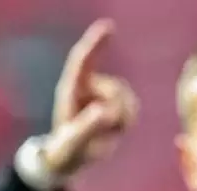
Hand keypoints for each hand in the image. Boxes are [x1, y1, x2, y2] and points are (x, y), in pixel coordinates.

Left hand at [41, 19, 137, 177]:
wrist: (69, 158)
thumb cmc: (65, 149)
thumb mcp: (74, 141)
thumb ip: (88, 126)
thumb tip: (106, 111)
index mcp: (72, 89)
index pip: (84, 61)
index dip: (96, 43)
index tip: (108, 27)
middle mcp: (88, 87)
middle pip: (115, 88)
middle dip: (114, 109)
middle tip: (101, 130)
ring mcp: (102, 94)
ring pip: (126, 97)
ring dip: (120, 118)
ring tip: (104, 133)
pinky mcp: (115, 103)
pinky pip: (131, 107)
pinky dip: (126, 121)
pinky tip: (113, 130)